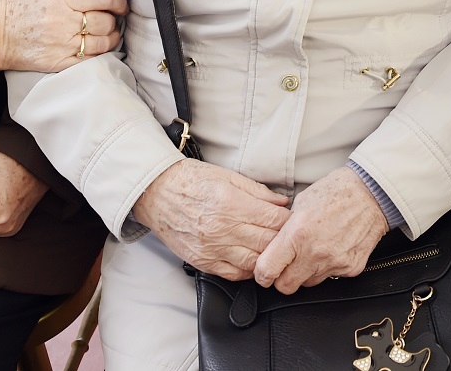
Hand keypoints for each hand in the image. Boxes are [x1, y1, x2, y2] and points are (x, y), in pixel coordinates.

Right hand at [0, 0, 128, 71]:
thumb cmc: (18, 9)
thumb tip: (97, 0)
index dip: (118, 2)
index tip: (121, 6)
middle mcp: (64, 21)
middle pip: (105, 22)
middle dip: (113, 21)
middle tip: (112, 21)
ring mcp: (62, 44)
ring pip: (102, 43)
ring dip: (111, 39)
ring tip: (110, 36)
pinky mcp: (58, 63)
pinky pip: (88, 60)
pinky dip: (98, 55)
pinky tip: (98, 50)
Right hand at [134, 159, 291, 279]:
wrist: (157, 193)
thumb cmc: (191, 181)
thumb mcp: (227, 176)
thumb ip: (257, 191)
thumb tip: (281, 203)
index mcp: (232, 204)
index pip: (273, 221)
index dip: (288, 222)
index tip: (293, 221)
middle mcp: (223, 229)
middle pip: (267, 243)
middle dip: (282, 240)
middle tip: (289, 236)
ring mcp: (213, 248)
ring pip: (254, 262)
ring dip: (267, 258)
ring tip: (273, 250)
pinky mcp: (203, 261)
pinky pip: (234, 274)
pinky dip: (248, 270)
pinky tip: (253, 261)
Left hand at [254, 167, 387, 293]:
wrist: (372, 194)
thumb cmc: (336, 191)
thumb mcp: (301, 202)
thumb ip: (286, 228)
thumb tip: (275, 243)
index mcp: (297, 234)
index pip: (267, 270)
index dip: (262, 274)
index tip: (264, 272)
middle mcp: (314, 253)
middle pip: (286, 287)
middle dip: (282, 279)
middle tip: (287, 265)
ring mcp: (334, 263)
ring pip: (309, 283)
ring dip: (306, 272)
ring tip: (315, 250)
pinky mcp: (351, 268)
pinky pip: (331, 277)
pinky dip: (328, 267)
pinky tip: (332, 248)